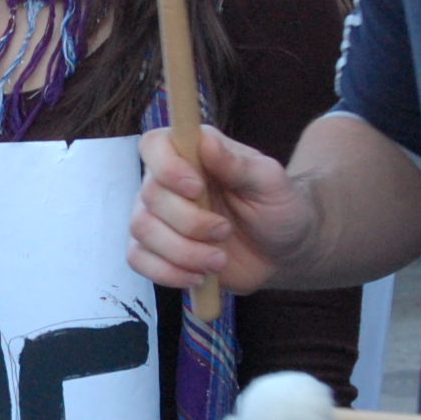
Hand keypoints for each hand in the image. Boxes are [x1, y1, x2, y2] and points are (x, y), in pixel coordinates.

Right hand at [128, 124, 311, 293]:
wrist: (282, 251)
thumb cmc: (278, 207)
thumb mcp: (270, 182)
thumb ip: (237, 163)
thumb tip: (205, 142)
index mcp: (194, 153)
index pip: (155, 145)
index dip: (166, 166)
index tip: (196, 188)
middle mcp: (168, 181)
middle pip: (150, 195)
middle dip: (189, 222)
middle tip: (225, 231)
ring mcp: (159, 216)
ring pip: (142, 229)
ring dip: (181, 251)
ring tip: (218, 260)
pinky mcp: (157, 249)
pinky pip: (138, 259)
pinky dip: (166, 272)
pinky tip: (198, 277)